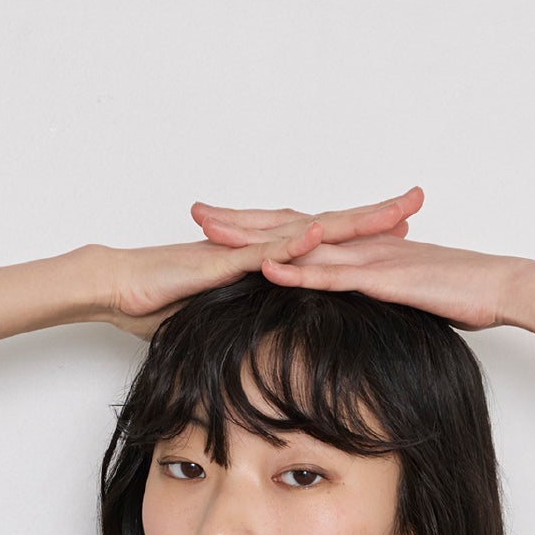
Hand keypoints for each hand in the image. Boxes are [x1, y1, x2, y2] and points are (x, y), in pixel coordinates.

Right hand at [99, 188, 424, 337]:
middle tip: (417, 201)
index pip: (322, 242)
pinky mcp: (219, 263)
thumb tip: (270, 333)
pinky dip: (291, 244)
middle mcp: (260, 246)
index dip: (362, 235)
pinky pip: (262, 253)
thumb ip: (250, 316)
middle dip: (374, 216)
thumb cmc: (158, 302)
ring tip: (390, 213)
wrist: (116, 287)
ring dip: (347, 223)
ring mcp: (242, 250)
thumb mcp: (220, 317)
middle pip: (327, 226)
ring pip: (304, 231)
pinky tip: (319, 236)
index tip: (402, 228)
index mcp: (263, 257)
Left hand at [198, 191, 522, 332]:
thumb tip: (353, 304)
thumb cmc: (461, 293)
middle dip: (241, 222)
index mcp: (360, 249)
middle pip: (289, 228)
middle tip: (197, 214)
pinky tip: (266, 268)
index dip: (261, 227)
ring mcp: (368, 258)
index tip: (222, 225)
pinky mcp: (383, 279)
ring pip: (302, 245)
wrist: (502, 284)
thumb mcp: (403, 296)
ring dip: (257, 239)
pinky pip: (334, 275)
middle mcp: (357, 245)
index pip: (300, 233)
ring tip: (213, 233)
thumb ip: (374, 293)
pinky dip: (298, 270)